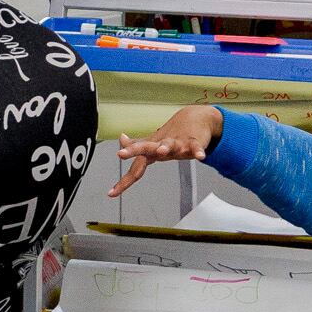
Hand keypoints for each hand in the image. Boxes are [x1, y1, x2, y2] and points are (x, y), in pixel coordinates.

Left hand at [107, 104, 223, 197]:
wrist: (194, 118)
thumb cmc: (172, 135)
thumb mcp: (153, 142)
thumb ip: (136, 145)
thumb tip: (121, 139)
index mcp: (151, 150)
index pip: (135, 167)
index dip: (123, 181)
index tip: (111, 193)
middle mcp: (161, 145)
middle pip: (145, 149)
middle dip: (132, 151)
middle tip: (120, 153)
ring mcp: (177, 143)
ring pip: (169, 145)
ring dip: (164, 148)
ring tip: (161, 151)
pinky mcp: (192, 142)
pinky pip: (195, 147)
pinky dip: (197, 151)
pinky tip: (200, 156)